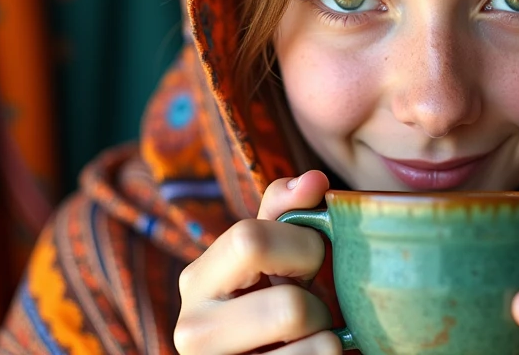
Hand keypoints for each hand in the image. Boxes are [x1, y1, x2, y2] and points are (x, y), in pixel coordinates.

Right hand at [174, 170, 341, 354]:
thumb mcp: (275, 254)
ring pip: (310, 344)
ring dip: (326, 336)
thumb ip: (287, 210)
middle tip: (312, 310)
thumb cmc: (275, 303)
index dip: (302, 247)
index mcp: (196, 281)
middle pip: (288, 306)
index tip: (310, 263)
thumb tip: (314, 180)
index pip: (250, 240)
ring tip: (308, 339)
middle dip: (318, 303)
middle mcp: (192, 331)